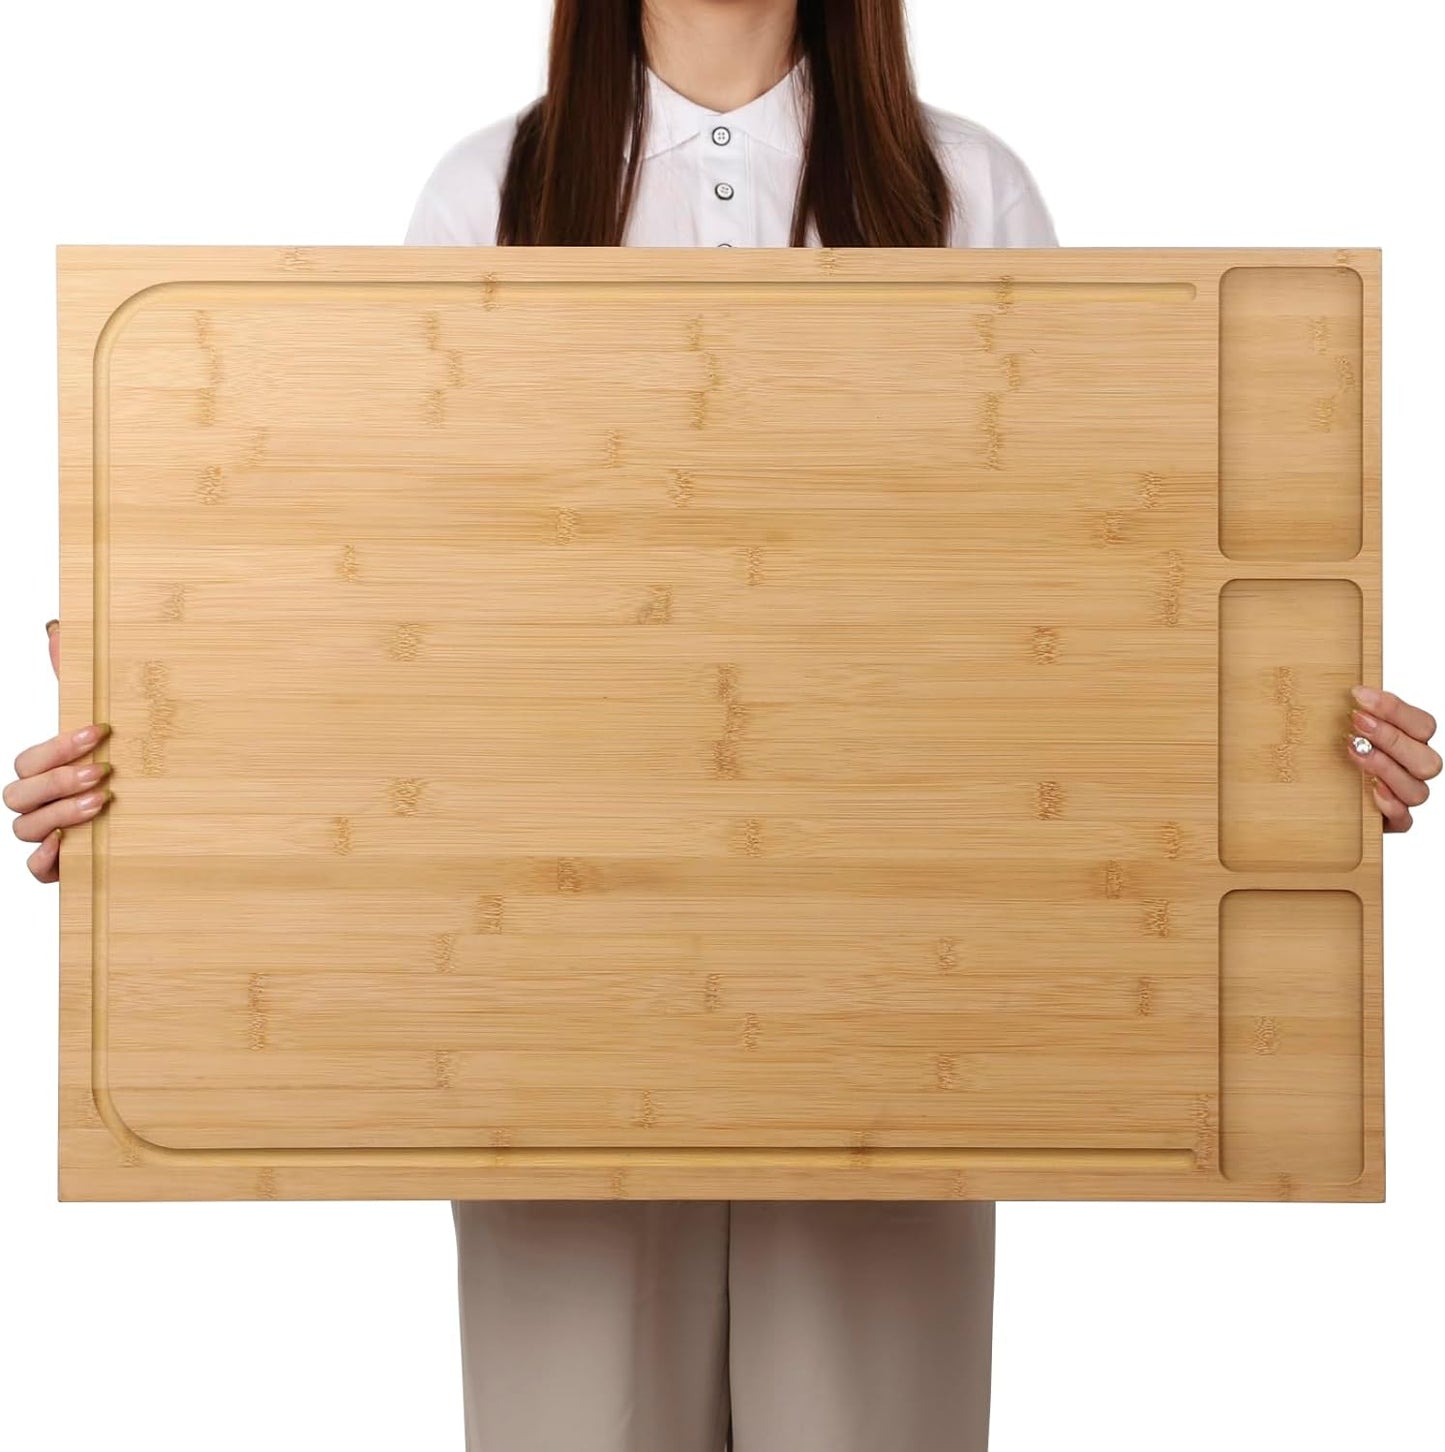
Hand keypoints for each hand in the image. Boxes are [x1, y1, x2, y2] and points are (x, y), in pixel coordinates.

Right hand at [3, 620, 112, 881]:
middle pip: (17, 794)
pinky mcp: (61, 866)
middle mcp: (38, 803)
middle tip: (104, 772)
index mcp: (44, 771)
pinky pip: (35, 868)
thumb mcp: (105, 724)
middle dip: (59, 779)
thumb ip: (77, 679)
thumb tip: (55, 628)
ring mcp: (46, 835)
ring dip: (61, 813)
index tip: (101, 732)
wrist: (157, 817)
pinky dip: (48, 859)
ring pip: (25, 827)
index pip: (29, 759)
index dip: (60, 746)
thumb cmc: (123, 767)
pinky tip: (69, 844)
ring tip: (102, 804)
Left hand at [1344, 684, 1439, 832]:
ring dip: (1386, 769)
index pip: (1423, 725)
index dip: (1394, 709)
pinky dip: (1390, 806)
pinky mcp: (1392, 821)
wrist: (1321, 796)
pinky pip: (1404, 820)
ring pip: (1417, 790)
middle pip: (1427, 759)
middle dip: (1391, 738)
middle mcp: (1415, 770)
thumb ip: (1356, 711)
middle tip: (1356, 724)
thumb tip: (1349, 689)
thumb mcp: (1343, 728)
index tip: (1358, 695)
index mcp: (1412, 743)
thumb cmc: (1336, 755)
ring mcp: (1405, 797)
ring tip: (1356, 754)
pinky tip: (1370, 790)